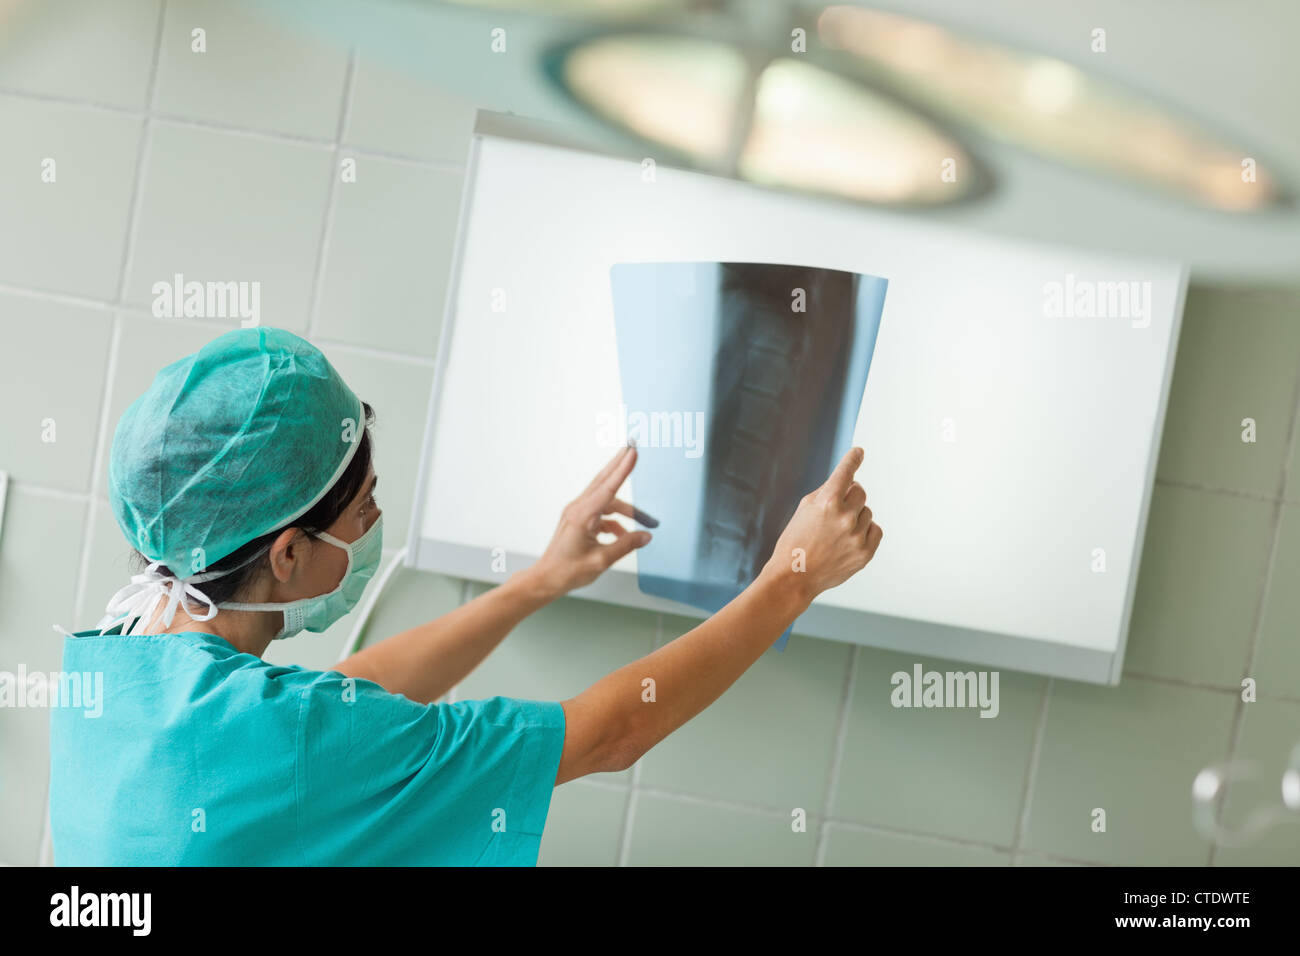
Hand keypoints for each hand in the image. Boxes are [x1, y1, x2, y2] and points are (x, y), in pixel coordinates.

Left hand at [529, 444, 652, 597]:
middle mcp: (578, 508)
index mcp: (583, 516)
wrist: (546, 579)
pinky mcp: (579, 519)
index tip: (632, 452)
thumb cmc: (568, 572)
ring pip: (607, 500)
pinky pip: (602, 513)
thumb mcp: (601, 561)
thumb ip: (626, 545)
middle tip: (633, 446)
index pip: (608, 488)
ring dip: (626, 510)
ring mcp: (577, 512)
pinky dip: (616, 522)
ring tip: (647, 521)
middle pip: (604, 481)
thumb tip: (646, 536)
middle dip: (620, 464)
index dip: (623, 469)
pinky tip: (625, 536)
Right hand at [760, 447, 882, 604]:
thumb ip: (827, 492)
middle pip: (860, 492)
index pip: (846, 472)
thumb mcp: (804, 509)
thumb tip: (850, 482)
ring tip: (836, 532)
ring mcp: (857, 536)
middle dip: (850, 496)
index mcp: (827, 502)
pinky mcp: (865, 553)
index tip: (859, 452)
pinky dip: (865, 531)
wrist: (794, 576)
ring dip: (855, 516)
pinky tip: (848, 540)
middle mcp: (845, 517)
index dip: (853, 459)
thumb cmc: (796, 540)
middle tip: (836, 510)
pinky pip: (875, 530)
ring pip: (867, 512)